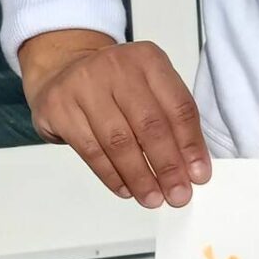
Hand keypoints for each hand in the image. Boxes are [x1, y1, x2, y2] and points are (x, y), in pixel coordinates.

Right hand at [19, 29, 211, 207]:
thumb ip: (169, 119)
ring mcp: (84, 85)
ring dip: (139, 176)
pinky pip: (91, 150)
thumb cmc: (114, 84)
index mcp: (148, 60)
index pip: (178, 106)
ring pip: (119, 141)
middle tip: (177, 195)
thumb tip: (190, 168)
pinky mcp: (59, 107)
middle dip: (167, 166)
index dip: (191, 145)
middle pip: (150, 125)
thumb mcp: (147, 86)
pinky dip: (111, 175)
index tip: (199, 175)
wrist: (61, 68)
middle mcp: (117, 67)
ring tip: (152, 198)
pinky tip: (125, 189)